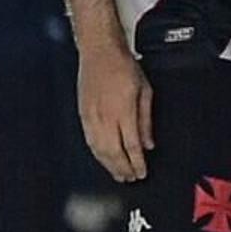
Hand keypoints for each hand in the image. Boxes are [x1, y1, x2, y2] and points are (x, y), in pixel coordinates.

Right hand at [78, 45, 152, 181]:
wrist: (99, 52)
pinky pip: (89, 141)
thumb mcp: (145, 91)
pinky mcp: (82, 115)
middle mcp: (105, 116)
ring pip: (99, 149)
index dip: (137, 162)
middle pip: (113, 152)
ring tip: (118, 175)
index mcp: (123, 110)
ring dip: (109, 165)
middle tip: (130, 179)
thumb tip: (148, 143)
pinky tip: (103, 160)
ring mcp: (91, 116)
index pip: (131, 145)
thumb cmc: (123, 67)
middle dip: (122, 168)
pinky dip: (97, 154)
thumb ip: (146, 120)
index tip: (142, 172)